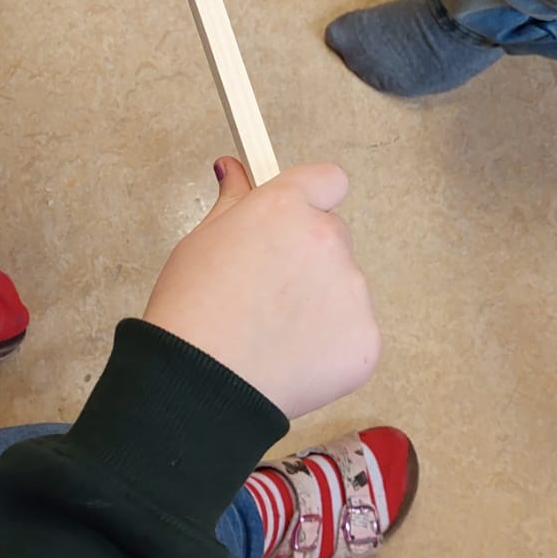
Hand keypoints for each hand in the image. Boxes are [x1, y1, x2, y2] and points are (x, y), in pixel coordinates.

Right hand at [143, 158, 379, 418]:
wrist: (201, 385)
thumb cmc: (191, 313)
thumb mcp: (201, 241)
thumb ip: (233, 202)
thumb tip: (235, 172)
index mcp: (286, 209)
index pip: (328, 180)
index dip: (311, 199)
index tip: (294, 218)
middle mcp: (327, 241)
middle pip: (332, 237)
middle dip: (306, 257)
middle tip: (265, 291)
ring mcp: (352, 292)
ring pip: (343, 287)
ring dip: (318, 303)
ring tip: (271, 333)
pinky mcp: (365, 339)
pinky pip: (352, 332)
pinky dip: (328, 345)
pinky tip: (289, 359)